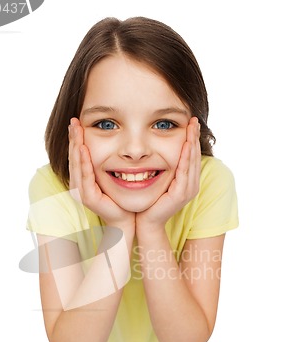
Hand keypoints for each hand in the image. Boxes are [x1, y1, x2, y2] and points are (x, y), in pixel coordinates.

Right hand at [68, 118, 134, 231]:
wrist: (126, 219)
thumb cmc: (120, 197)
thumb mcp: (110, 175)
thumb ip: (105, 161)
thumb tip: (111, 139)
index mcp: (82, 178)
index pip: (77, 154)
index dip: (75, 138)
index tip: (76, 121)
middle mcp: (78, 184)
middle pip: (74, 157)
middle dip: (73, 138)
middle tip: (73, 120)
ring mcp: (82, 192)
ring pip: (77, 164)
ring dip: (76, 146)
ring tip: (76, 130)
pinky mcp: (89, 198)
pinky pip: (85, 177)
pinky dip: (84, 162)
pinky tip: (84, 149)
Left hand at [136, 117, 200, 232]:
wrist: (147, 221)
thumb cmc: (151, 201)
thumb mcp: (161, 180)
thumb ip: (165, 168)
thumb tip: (159, 152)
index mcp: (188, 181)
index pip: (192, 155)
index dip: (192, 138)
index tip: (191, 122)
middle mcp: (191, 185)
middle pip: (195, 156)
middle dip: (194, 137)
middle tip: (194, 120)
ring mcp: (188, 190)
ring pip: (192, 161)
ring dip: (192, 143)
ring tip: (192, 128)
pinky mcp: (181, 194)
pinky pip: (185, 172)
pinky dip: (186, 158)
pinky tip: (186, 146)